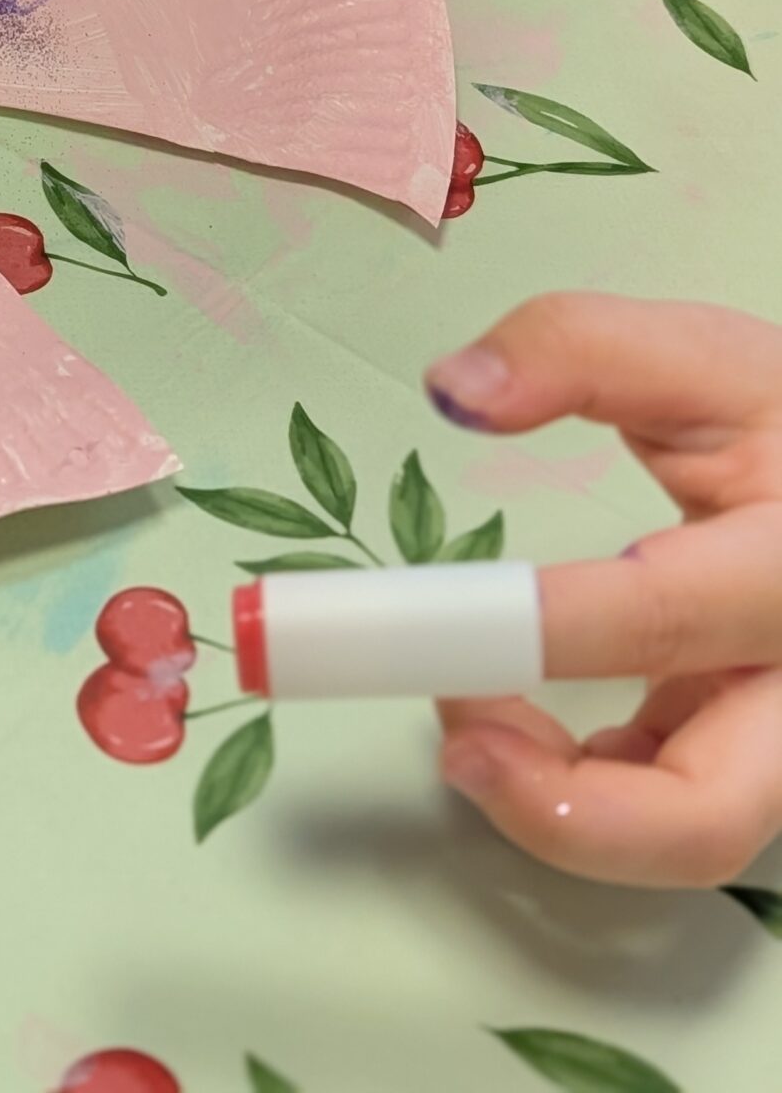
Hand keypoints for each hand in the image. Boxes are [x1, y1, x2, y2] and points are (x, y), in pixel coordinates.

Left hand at [426, 294, 781, 886]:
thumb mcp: (704, 358)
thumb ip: (578, 349)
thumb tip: (455, 388)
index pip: (664, 617)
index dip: (542, 633)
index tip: (432, 626)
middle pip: (708, 812)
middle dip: (562, 805)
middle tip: (454, 741)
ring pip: (689, 831)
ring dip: (559, 803)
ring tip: (467, 721)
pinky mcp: (755, 753)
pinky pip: (670, 806)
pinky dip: (583, 789)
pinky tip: (517, 728)